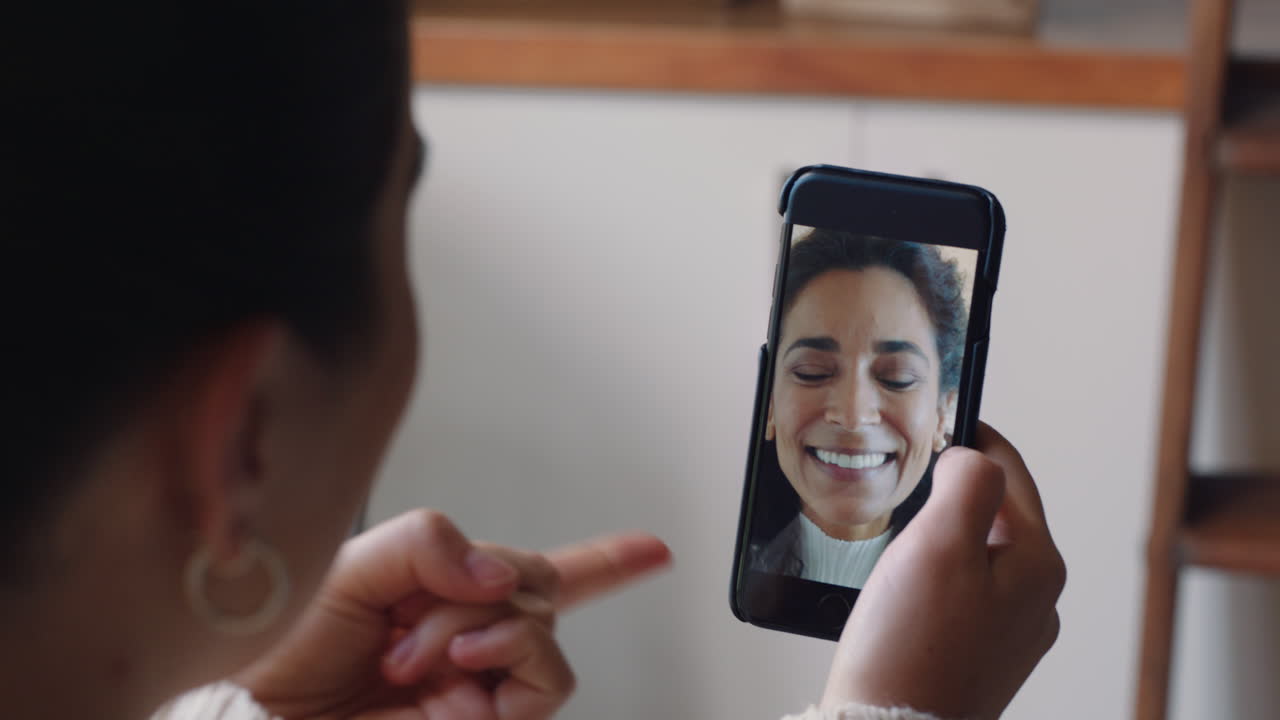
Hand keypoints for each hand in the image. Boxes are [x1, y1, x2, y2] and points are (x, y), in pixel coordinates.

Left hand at [237, 509, 670, 718]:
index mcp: (436, 594)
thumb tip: (497, 573)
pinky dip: (513, 654)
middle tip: (411, 618)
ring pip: (540, 625)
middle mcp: (468, 637)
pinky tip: (465, 663)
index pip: (522, 573)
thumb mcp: (348, 566)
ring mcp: (482, 681)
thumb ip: (427, 543)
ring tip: (425, 655)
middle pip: (535, 583)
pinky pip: (545, 677)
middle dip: (481, 587)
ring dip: (484, 625)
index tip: (655, 549)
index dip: (600, 560)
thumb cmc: (281, 651)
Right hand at [821, 424, 1065, 719]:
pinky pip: (956, 595)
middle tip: (908, 476)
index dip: (972, 437)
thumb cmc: (912, 649)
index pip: (1010, 473)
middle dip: (952, 490)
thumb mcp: (941, 541)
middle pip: (994, 514)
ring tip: (896, 534)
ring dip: (938, 536)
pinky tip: (898, 589)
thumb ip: (968, 481)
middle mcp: (1034, 601)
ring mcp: (1006, 634)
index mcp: (1038, 564)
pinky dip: (929, 577)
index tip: (942, 419)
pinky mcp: (974, 658)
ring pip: (974, 555)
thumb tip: (972, 456)